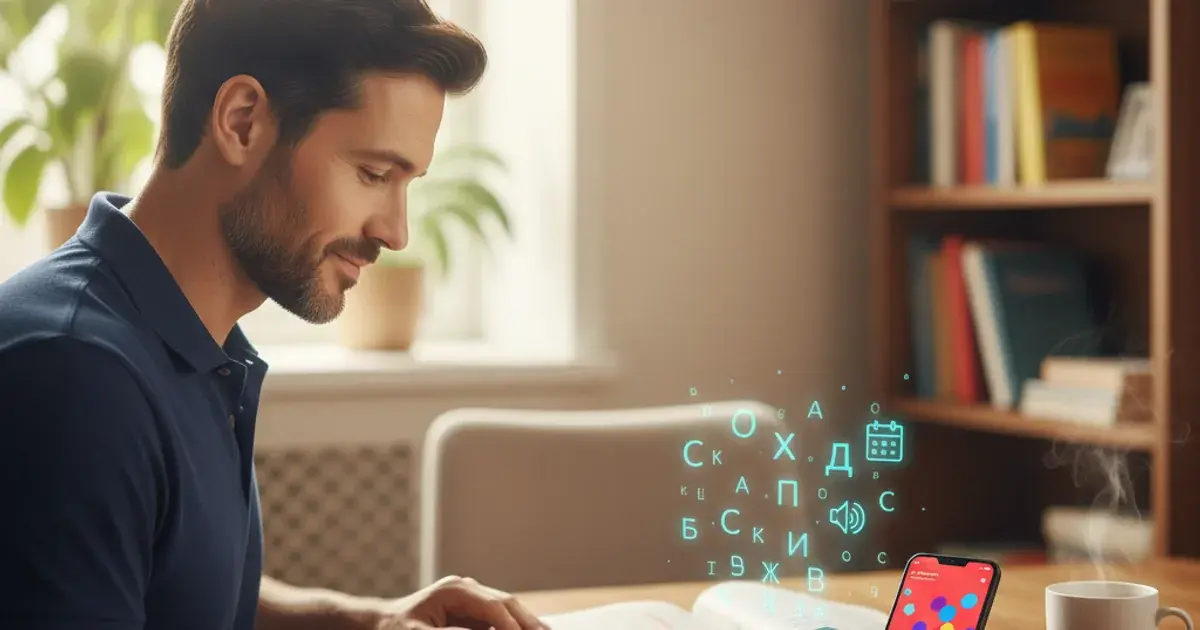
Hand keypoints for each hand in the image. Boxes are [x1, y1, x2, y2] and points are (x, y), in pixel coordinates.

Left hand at [376, 575, 548, 629]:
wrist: (379, 624)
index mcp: (454, 590)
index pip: (492, 605)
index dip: (511, 624)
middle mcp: (466, 589)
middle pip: (506, 603)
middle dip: (527, 621)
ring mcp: (471, 599)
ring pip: (507, 609)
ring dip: (525, 624)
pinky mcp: (472, 612)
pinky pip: (498, 619)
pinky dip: (513, 627)